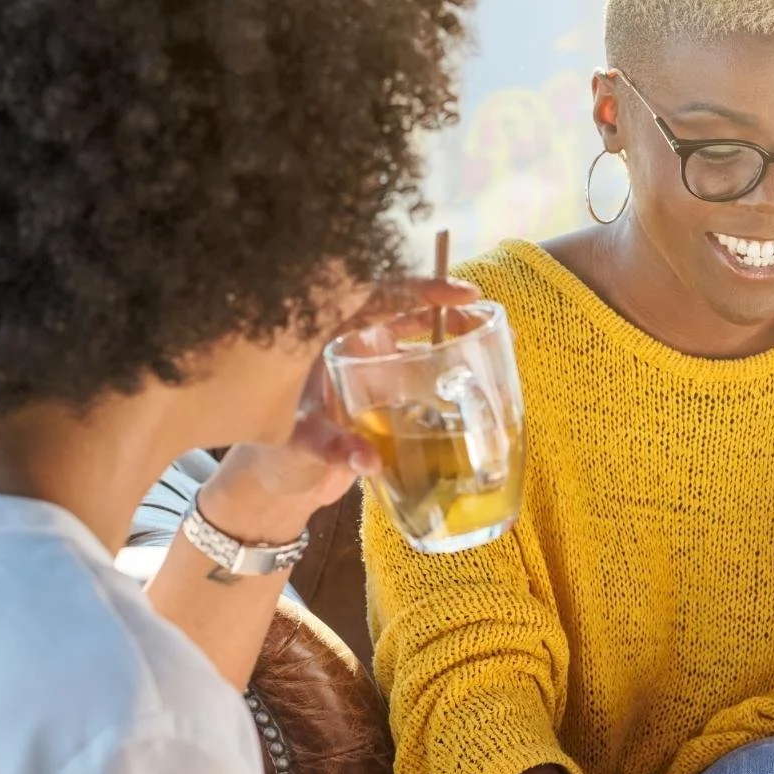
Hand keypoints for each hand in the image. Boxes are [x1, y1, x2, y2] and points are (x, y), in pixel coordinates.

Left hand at [198, 275, 478, 544]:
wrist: (278, 483)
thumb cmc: (276, 455)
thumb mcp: (299, 446)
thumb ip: (331, 448)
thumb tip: (369, 461)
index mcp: (324, 338)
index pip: (377, 297)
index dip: (420, 290)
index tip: (462, 295)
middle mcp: (349, 343)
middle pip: (405, 310)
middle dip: (448, 309)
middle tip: (489, 318)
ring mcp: (368, 367)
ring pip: (416, 337)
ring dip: (454, 333)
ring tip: (497, 336)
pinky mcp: (384, 393)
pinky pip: (419, 370)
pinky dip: (448, 367)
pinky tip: (479, 372)